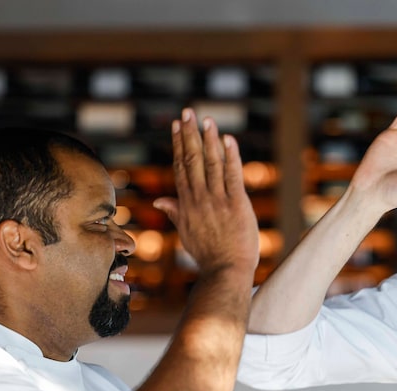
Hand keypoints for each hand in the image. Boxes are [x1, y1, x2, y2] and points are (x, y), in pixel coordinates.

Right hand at [154, 109, 258, 276]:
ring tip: (207, 119)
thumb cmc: (209, 254)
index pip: (181, 167)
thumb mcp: (187, 233)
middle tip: (188, 112)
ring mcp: (217, 201)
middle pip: (192, 160)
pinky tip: (229, 139)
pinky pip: (233, 176)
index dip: (179, 144)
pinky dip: (231, 156)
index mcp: (187, 204)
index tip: (178, 126)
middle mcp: (199, 199)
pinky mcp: (236, 205)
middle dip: (190, 134)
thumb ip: (175, 212)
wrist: (225, 272)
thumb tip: (160, 201)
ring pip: (211, 164)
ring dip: (209, 139)